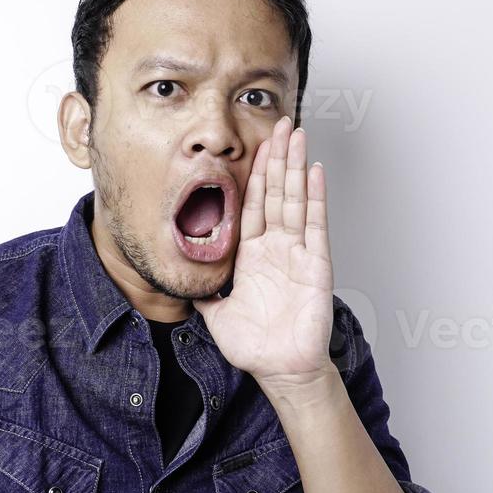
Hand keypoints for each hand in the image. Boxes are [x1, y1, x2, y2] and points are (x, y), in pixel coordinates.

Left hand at [193, 115, 335, 396]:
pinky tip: (315, 170)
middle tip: (279, 122)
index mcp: (252, 254)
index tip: (254, 144)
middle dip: (276, 156)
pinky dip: (316, 196)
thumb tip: (177, 278)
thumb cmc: (254, 346)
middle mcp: (276, 247)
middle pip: (276, 191)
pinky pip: (315, 224)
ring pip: (295, 198)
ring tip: (296, 132)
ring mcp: (297, 252)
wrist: (280, 370)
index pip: (252, 203)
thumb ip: (200, 292)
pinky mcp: (315, 263)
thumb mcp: (215, 313)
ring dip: (295, 165)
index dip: (253, 173)